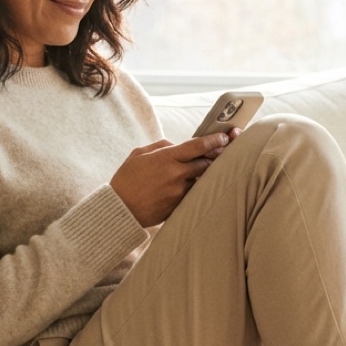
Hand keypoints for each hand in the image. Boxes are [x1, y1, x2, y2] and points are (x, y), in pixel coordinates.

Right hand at [111, 130, 237, 226]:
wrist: (119, 209)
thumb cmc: (126, 179)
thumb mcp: (139, 154)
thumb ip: (161, 146)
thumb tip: (177, 145)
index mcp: (166, 158)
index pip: (198, 146)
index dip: (215, 140)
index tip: (225, 136)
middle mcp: (176, 174)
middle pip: (206, 163)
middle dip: (216, 157)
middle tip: (224, 152)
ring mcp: (179, 192)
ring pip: (202, 180)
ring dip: (207, 174)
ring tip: (212, 168)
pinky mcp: (179, 206)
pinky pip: (194, 194)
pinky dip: (197, 188)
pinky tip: (200, 185)